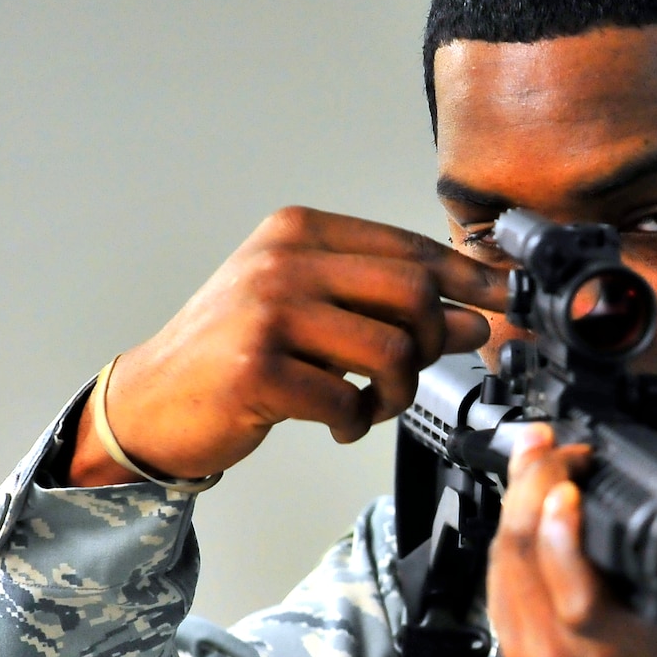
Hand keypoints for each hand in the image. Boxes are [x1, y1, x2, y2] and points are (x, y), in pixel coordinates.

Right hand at [69, 207, 506, 484]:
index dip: (467, 278)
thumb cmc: (237, 352)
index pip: (408, 247)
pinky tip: (339, 424)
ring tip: (371, 405)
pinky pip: (349, 400)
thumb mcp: (309, 308)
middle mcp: (283, 262)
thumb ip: (383, 305)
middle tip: (414, 372)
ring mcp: (268, 313)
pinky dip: (357, 423)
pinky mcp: (258, 369)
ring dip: (397, 393)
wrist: (151, 402)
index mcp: (299, 232)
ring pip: (392, 350)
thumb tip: (472, 320)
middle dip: (434, 342)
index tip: (504, 300)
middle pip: (412, 293)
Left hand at [487, 426, 656, 656]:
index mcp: (617, 653)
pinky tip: (524, 496)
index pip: (577, 600)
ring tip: (537, 456)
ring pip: (502, 561)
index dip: (563, 540)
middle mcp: (565, 656)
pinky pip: (495, 576)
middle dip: (533, 489)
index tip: (570, 488)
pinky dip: (507, 529)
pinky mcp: (511, 644)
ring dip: (515, 499)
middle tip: (554, 450)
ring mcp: (530, 653)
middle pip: (523, 563)